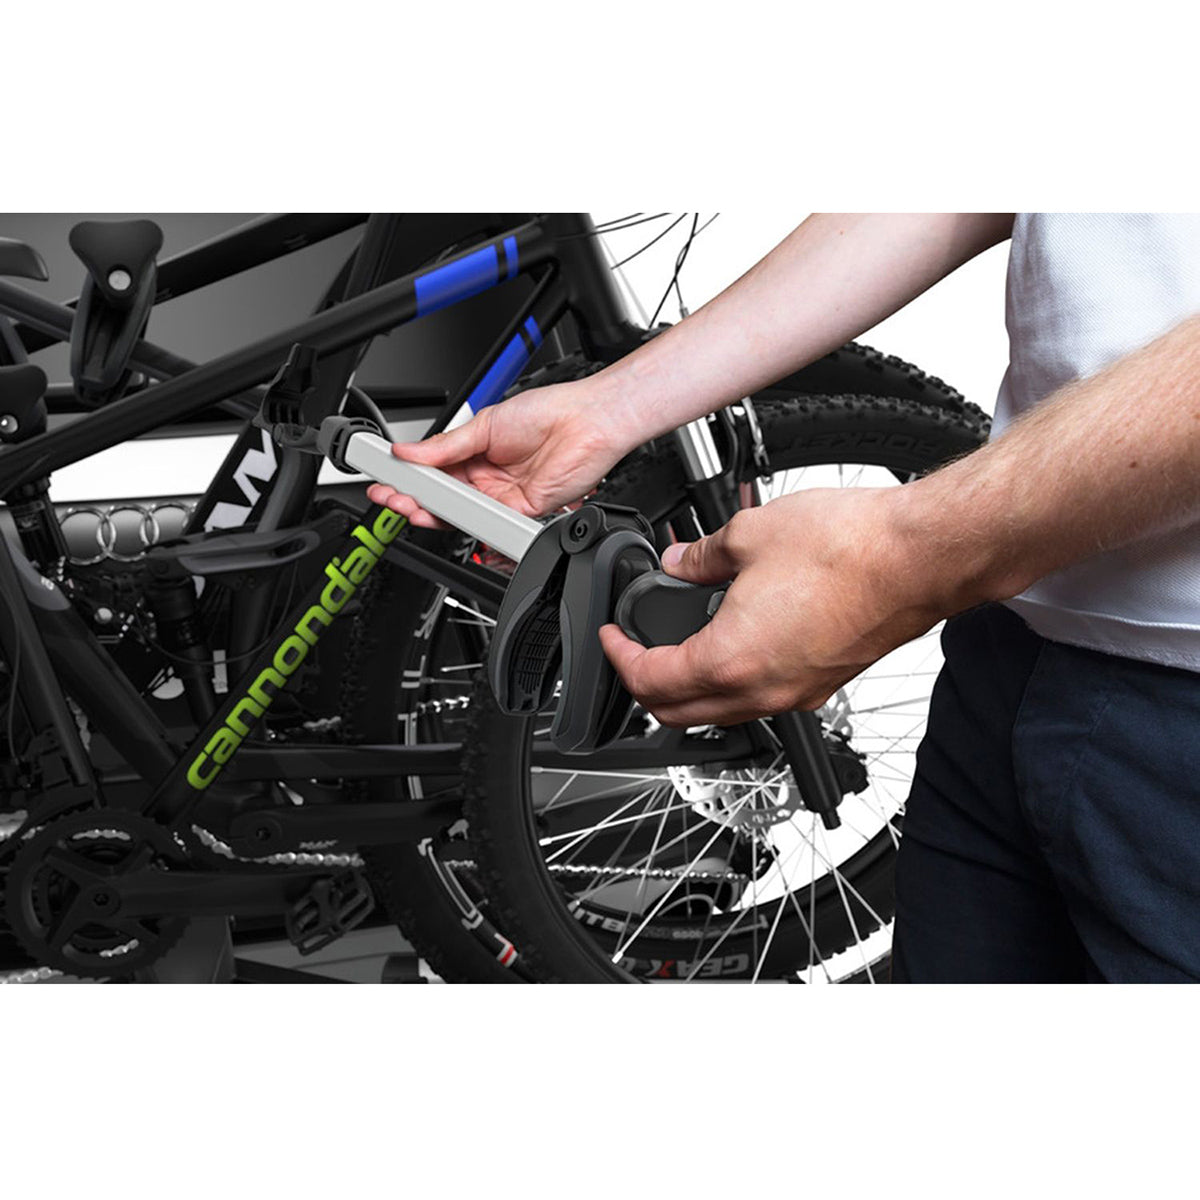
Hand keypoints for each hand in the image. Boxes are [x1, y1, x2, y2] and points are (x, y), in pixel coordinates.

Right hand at [366, 375, 631, 525]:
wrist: (586, 423)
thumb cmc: (546, 412)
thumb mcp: (485, 424)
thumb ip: (445, 445)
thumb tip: (408, 451)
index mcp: (473, 452)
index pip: (432, 470)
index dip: (408, 475)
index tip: (384, 474)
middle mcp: (486, 477)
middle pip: (441, 497)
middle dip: (412, 498)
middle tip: (389, 495)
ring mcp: (501, 496)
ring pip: (459, 514)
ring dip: (432, 512)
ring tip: (408, 505)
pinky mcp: (518, 511)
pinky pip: (487, 522)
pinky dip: (466, 521)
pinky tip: (448, 514)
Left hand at [598, 487, 948, 727]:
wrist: (921, 556)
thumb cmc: (851, 548)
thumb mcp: (749, 535)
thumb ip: (700, 556)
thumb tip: (680, 562)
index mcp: (730, 660)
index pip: (650, 682)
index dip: (619, 658)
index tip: (613, 637)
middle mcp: (762, 691)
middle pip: (678, 714)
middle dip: (645, 686)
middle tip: (635, 650)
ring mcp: (795, 694)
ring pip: (720, 714)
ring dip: (689, 689)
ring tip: (678, 645)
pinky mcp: (822, 685)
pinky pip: (760, 701)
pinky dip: (731, 684)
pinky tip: (734, 643)